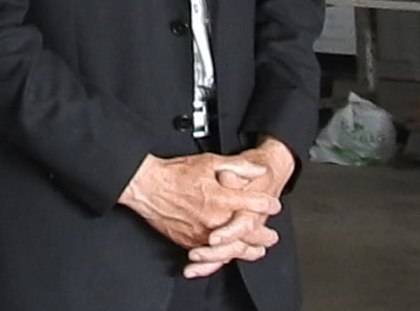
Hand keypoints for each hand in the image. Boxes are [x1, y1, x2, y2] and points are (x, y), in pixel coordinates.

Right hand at [117, 152, 281, 251]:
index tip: (273, 204)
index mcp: (221, 198)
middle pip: (247, 233)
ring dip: (247, 250)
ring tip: (256, 250)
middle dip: (263, 235)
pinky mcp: (189, 242)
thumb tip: (258, 170)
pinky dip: (223, 257)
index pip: (253, 204)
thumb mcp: (209, 161)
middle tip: (271, 236)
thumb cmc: (173, 174)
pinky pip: (211, 255)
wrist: (146, 187)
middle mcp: (214, 219)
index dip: (266, 204)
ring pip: (232, 248)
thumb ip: (237, 166)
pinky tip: (230, 255)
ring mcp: (202, 234)